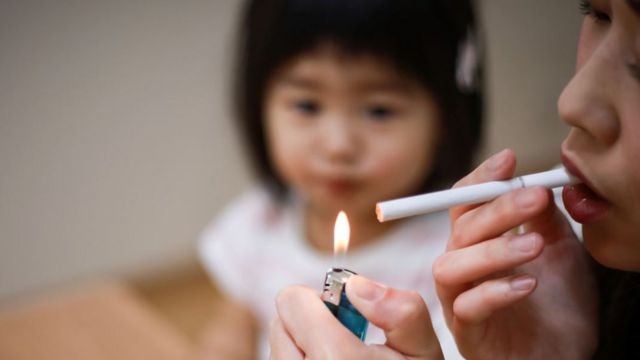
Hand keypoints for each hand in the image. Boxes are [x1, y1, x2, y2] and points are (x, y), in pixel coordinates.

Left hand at [270, 275, 443, 358]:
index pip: (291, 300)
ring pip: (279, 349)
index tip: (349, 316)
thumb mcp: (423, 353)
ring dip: (305, 349)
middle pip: (280, 322)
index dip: (322, 300)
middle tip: (346, 344)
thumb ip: (399, 310)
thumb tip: (356, 285)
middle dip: (310, 325)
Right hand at [434, 149, 597, 358]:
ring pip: (452, 266)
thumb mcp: (559, 250)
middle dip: (496, 209)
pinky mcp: (469, 335)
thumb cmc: (560, 302)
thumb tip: (536, 181)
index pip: (465, 204)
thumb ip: (543, 218)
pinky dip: (495, 292)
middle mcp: (461, 268)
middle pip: (460, 230)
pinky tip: (528, 285)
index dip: (481, 179)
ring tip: (534, 245)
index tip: (509, 159)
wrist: (568, 353)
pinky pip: (467, 308)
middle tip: (535, 197)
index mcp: (477, 244)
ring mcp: (459, 301)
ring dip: (492, 250)